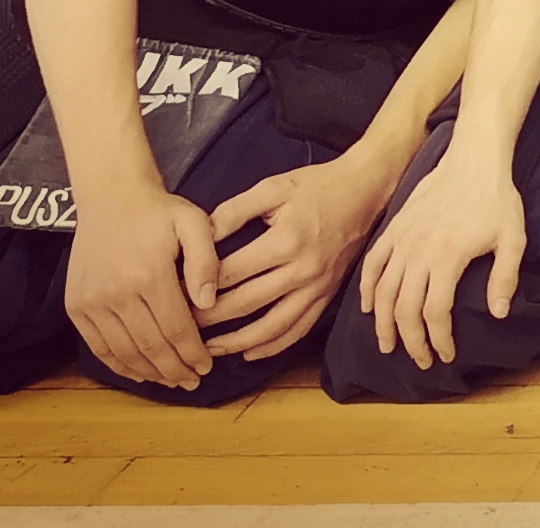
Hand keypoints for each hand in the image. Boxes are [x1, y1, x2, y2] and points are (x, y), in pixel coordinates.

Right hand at [62, 184, 222, 389]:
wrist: (111, 197)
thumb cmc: (159, 211)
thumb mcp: (193, 223)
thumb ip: (206, 261)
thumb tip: (208, 304)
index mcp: (149, 274)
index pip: (175, 328)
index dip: (192, 353)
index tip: (207, 367)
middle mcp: (116, 293)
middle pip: (150, 346)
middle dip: (174, 369)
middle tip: (192, 381)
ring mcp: (92, 301)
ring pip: (123, 352)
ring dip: (148, 373)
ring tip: (170, 381)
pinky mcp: (75, 305)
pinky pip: (98, 346)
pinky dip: (119, 365)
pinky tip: (138, 372)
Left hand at [192, 151, 400, 361]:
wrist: (366, 190)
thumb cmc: (316, 186)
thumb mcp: (272, 187)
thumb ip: (233, 212)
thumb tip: (199, 238)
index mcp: (285, 240)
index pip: (230, 273)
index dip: (197, 287)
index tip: (173, 296)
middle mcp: (302, 269)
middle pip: (245, 304)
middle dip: (208, 319)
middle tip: (179, 327)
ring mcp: (317, 286)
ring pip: (272, 326)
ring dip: (237, 342)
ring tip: (208, 349)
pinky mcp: (327, 294)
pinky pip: (299, 329)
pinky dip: (273, 345)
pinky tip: (249, 353)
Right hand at [355, 147, 525, 369]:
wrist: (473, 160)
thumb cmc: (497, 199)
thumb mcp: (513, 237)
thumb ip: (505, 276)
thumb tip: (498, 314)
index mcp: (447, 258)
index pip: (434, 313)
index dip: (438, 339)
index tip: (445, 356)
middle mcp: (418, 252)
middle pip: (405, 309)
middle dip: (410, 341)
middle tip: (419, 360)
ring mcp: (402, 240)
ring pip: (384, 292)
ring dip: (384, 324)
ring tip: (388, 346)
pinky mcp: (394, 229)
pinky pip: (373, 264)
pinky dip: (367, 289)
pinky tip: (369, 308)